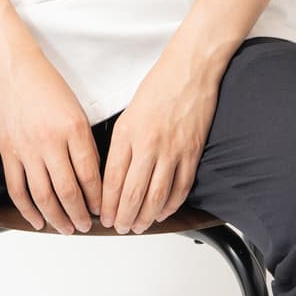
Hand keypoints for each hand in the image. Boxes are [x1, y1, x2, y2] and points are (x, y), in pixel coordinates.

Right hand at [0, 47, 102, 234]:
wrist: (14, 69)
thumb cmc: (47, 85)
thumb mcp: (77, 109)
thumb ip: (84, 142)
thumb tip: (92, 176)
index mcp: (74, 128)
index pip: (90, 174)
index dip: (98, 198)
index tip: (103, 209)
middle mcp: (51, 140)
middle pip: (68, 190)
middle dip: (80, 214)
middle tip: (86, 225)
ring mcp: (28, 148)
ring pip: (43, 196)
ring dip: (57, 218)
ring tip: (66, 228)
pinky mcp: (9, 152)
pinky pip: (18, 189)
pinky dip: (28, 210)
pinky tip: (37, 220)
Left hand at [99, 51, 218, 233]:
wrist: (190, 69)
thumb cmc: (159, 84)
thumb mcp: (129, 111)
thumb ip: (122, 142)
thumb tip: (115, 174)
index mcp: (127, 132)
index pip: (111, 180)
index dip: (106, 204)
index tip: (104, 215)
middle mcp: (148, 144)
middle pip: (132, 194)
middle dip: (122, 217)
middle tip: (119, 226)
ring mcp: (172, 150)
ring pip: (156, 198)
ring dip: (145, 217)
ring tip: (138, 225)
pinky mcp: (192, 152)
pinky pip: (180, 189)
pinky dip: (170, 206)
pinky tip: (162, 211)